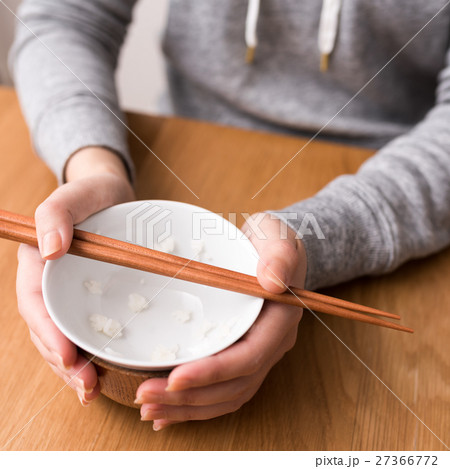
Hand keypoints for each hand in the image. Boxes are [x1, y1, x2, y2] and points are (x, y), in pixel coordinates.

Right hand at [16, 147, 134, 404]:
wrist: (111, 195)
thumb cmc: (92, 193)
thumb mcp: (76, 193)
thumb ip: (56, 214)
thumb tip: (50, 252)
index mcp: (38, 264)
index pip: (35, 304)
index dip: (48, 334)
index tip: (68, 356)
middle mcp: (49, 284)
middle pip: (47, 330)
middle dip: (63, 362)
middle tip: (87, 386)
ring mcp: (68, 295)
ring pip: (63, 338)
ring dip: (73, 368)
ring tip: (91, 390)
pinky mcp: (88, 300)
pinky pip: (83, 331)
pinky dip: (89, 355)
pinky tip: (101, 373)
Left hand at [135, 213, 306, 429]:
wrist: (273, 251)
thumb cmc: (271, 241)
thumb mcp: (275, 236)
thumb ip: (278, 255)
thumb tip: (273, 282)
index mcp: (280, 319)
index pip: (249, 356)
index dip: (213, 373)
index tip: (174, 379)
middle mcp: (272, 344)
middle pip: (234, 385)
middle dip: (190, 398)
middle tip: (145, 398)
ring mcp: (258, 353)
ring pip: (227, 395)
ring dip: (188, 407)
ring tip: (149, 408)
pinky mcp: (243, 354)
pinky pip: (223, 389)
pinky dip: (195, 404)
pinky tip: (168, 410)